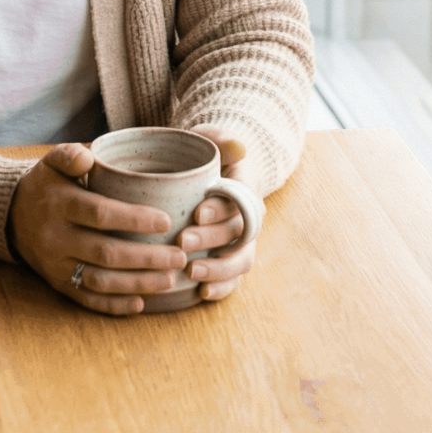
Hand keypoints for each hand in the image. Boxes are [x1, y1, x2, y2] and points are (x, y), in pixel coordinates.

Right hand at [7, 143, 186, 315]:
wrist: (11, 215)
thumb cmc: (46, 185)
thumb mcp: (52, 161)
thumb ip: (70, 155)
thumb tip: (89, 157)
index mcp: (60, 204)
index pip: (101, 214)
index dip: (135, 219)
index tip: (166, 221)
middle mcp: (57, 238)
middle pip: (106, 253)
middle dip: (146, 258)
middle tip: (179, 257)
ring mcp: (56, 265)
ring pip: (99, 281)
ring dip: (136, 283)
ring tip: (169, 280)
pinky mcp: (57, 284)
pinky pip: (86, 299)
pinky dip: (113, 305)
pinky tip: (140, 304)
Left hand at [181, 125, 261, 302]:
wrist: (210, 176)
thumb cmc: (205, 156)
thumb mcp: (210, 139)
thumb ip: (221, 139)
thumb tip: (239, 148)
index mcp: (244, 188)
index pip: (238, 200)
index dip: (220, 209)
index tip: (197, 212)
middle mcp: (248, 217)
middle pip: (238, 233)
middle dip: (212, 239)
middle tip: (183, 241)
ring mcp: (242, 240)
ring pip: (241, 259)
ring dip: (219, 269)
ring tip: (192, 273)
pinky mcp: (231, 258)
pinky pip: (234, 279)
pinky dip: (222, 288)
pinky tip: (202, 294)